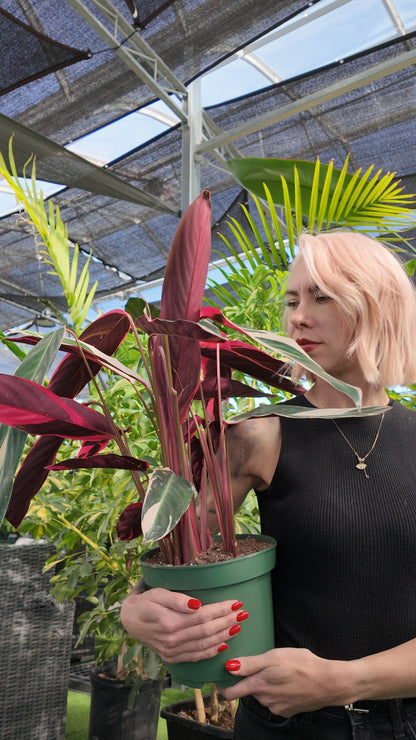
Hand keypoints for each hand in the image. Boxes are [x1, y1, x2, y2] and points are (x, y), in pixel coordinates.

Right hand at [120, 587, 247, 662]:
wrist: (129, 620)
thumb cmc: (145, 603)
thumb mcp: (157, 594)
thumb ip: (177, 599)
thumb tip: (197, 604)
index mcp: (170, 623)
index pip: (203, 616)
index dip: (221, 610)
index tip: (236, 602)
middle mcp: (172, 640)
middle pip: (207, 631)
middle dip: (227, 621)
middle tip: (243, 613)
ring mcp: (172, 652)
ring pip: (204, 645)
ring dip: (224, 636)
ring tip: (238, 626)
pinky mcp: (172, 658)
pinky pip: (196, 656)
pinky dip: (211, 652)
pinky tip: (224, 645)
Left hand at [222, 648, 349, 716]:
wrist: (328, 683)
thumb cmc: (302, 665)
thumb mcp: (274, 657)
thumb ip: (250, 663)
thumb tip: (229, 667)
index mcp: (259, 684)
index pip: (232, 691)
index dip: (226, 685)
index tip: (222, 678)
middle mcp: (265, 699)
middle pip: (248, 691)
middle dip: (251, 680)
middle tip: (263, 666)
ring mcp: (276, 707)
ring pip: (262, 695)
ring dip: (266, 685)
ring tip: (279, 672)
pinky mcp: (287, 710)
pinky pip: (275, 701)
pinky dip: (278, 692)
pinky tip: (288, 682)